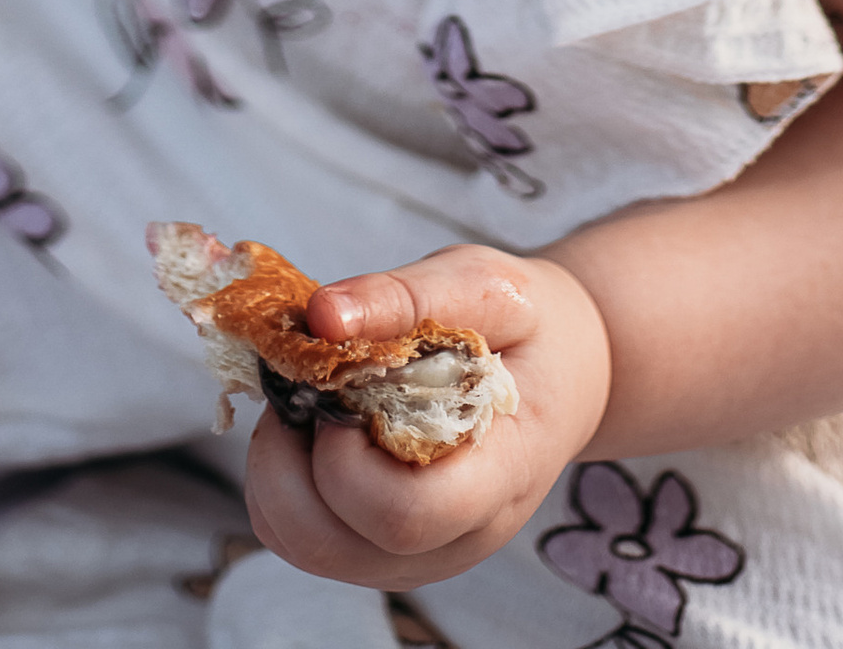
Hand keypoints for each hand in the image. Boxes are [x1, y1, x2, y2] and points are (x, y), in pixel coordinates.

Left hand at [241, 248, 610, 594]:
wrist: (565, 376)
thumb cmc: (529, 328)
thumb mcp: (487, 284)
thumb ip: (409, 296)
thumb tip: (321, 316)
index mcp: (502, 475)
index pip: (405, 513)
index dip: (346, 455)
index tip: (341, 380)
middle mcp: (460, 538)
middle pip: (340, 545)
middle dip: (292, 461)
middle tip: (307, 384)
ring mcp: (422, 557)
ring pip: (310, 550)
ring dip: (277, 473)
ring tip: (309, 402)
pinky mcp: (387, 554)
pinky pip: (304, 543)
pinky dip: (280, 488)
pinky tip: (310, 430)